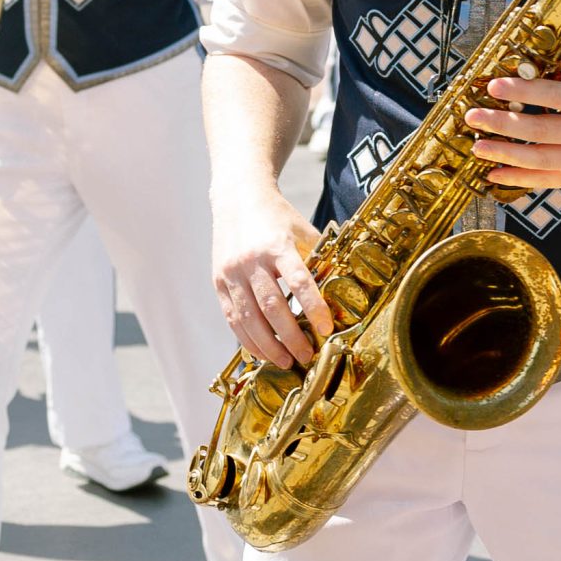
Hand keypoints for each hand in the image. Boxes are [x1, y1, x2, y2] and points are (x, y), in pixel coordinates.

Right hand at [210, 184, 329, 368]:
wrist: (237, 199)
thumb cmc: (277, 218)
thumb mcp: (302, 231)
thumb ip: (319, 259)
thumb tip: (342, 291)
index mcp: (277, 245)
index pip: (298, 281)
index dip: (313, 308)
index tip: (326, 329)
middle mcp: (251, 260)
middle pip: (271, 306)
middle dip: (290, 336)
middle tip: (306, 355)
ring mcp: (231, 272)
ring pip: (248, 318)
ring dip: (268, 345)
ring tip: (286, 362)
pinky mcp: (218, 282)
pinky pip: (232, 318)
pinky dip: (247, 339)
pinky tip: (262, 352)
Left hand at [464, 52, 560, 189]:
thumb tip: (532, 38)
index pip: (553, 95)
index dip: (521, 90)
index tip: (492, 85)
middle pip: (540, 130)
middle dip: (502, 123)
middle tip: (472, 116)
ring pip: (540, 159)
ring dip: (504, 153)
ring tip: (477, 146)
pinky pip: (548, 180)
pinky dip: (520, 179)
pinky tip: (494, 174)